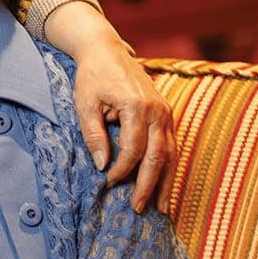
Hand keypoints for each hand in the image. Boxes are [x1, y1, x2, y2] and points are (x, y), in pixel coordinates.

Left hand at [71, 37, 176, 212]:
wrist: (106, 50)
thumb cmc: (92, 77)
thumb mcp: (85, 103)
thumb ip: (93, 134)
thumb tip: (101, 165)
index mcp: (137, 106)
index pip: (133, 148)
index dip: (122, 169)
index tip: (109, 182)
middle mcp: (157, 110)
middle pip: (157, 156)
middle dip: (148, 185)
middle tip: (137, 207)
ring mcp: (166, 112)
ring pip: (171, 154)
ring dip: (166, 182)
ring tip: (161, 208)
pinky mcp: (167, 114)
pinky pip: (172, 145)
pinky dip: (169, 167)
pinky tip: (165, 185)